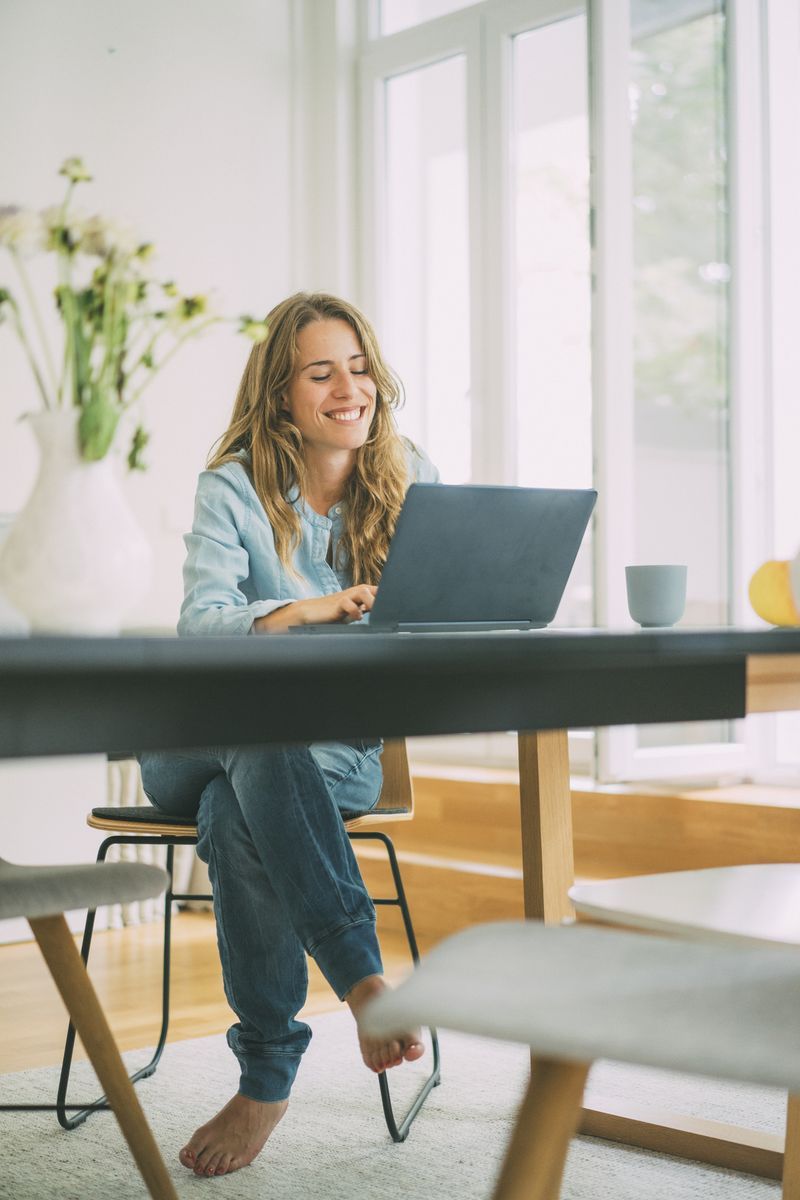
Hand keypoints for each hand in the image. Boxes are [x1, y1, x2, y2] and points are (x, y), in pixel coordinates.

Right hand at [254, 585, 376, 632]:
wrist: (308, 613)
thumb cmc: (331, 613)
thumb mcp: (352, 611)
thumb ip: (365, 608)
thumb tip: (382, 611)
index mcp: (359, 594)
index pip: (377, 591)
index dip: (386, 596)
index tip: (392, 607)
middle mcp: (353, 593)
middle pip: (372, 588)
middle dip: (381, 597)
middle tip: (385, 609)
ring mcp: (344, 598)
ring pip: (362, 591)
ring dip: (370, 601)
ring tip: (371, 612)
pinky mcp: (335, 605)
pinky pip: (348, 604)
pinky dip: (355, 611)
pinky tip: (357, 618)